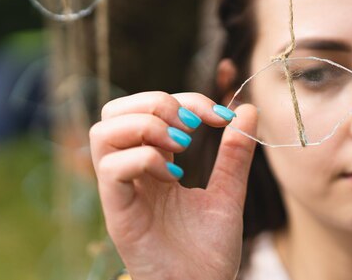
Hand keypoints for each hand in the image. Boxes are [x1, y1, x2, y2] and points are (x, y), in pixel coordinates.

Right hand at [90, 91, 257, 279]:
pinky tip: (173, 176)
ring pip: (103, 132)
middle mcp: (132, 172)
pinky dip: (143, 159)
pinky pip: (111, 169)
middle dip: (156, 102)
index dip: (186, 100)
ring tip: (181, 144)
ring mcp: (122, 191)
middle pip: (115, 111)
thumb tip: (248, 109)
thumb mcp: (228, 192)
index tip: (223, 115)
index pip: (150, 109)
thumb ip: (234, 154)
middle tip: (192, 125)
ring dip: (146, 125)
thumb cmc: (208, 251)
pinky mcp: (118, 213)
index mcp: (154, 163)